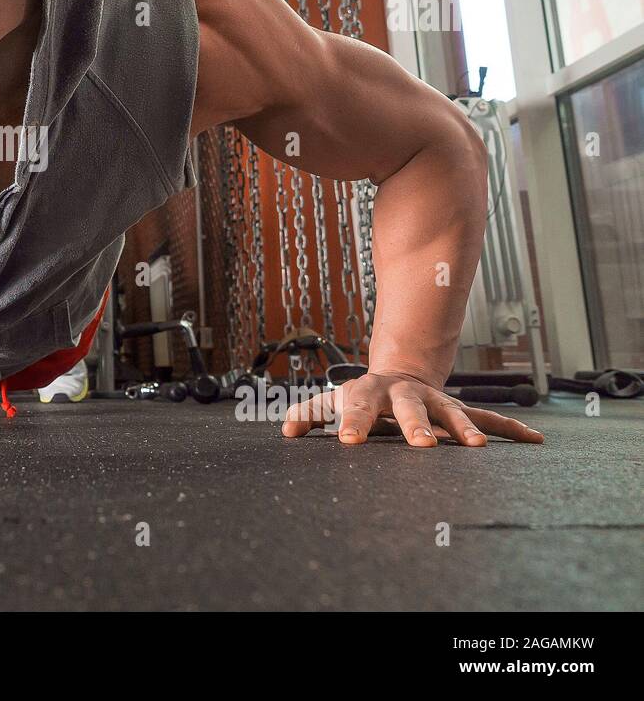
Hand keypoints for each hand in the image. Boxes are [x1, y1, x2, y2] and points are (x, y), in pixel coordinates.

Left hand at [281, 369, 544, 446]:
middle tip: (423, 447)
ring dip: (465, 429)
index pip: (356, 407)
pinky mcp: (459, 410)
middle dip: (416, 427)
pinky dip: (510, 429)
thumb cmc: (361, 396)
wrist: (400, 372)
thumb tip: (286, 433)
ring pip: (452, 413)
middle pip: (410, 409)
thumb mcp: (332, 401)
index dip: (351, 423)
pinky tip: (534, 441)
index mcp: (370, 392)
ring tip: (478, 448)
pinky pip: (488, 418)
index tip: (347, 442)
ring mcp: (435, 401)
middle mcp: (404, 395)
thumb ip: (309, 415)